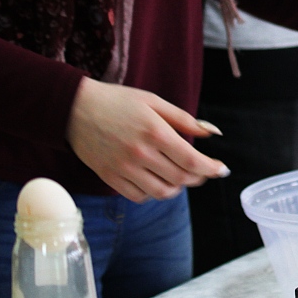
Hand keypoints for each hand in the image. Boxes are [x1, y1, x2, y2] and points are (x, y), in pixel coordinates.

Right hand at [67, 78, 228, 202]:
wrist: (75, 108)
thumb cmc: (118, 101)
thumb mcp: (154, 102)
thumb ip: (184, 120)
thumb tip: (212, 133)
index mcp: (155, 132)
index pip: (192, 161)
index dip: (211, 169)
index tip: (222, 170)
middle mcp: (141, 154)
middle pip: (180, 178)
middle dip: (199, 177)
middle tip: (204, 171)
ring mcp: (124, 169)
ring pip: (162, 192)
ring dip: (178, 188)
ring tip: (183, 177)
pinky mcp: (110, 178)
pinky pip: (139, 196)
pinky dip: (154, 193)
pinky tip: (158, 181)